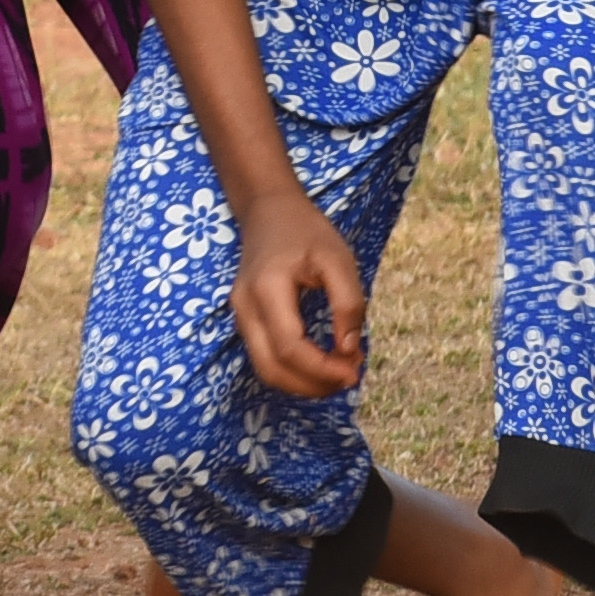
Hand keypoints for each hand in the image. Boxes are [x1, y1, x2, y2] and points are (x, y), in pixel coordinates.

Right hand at [230, 195, 370, 399]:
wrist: (269, 210)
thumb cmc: (306, 232)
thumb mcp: (338, 259)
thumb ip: (348, 303)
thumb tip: (349, 350)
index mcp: (267, 289)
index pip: (290, 347)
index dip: (322, 369)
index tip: (354, 370)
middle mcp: (245, 307)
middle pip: (272, 369)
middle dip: (312, 385)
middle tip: (349, 378)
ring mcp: (240, 315)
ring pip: (265, 370)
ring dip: (302, 383)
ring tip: (338, 374)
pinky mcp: (244, 320)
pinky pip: (265, 358)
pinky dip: (293, 371)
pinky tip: (320, 364)